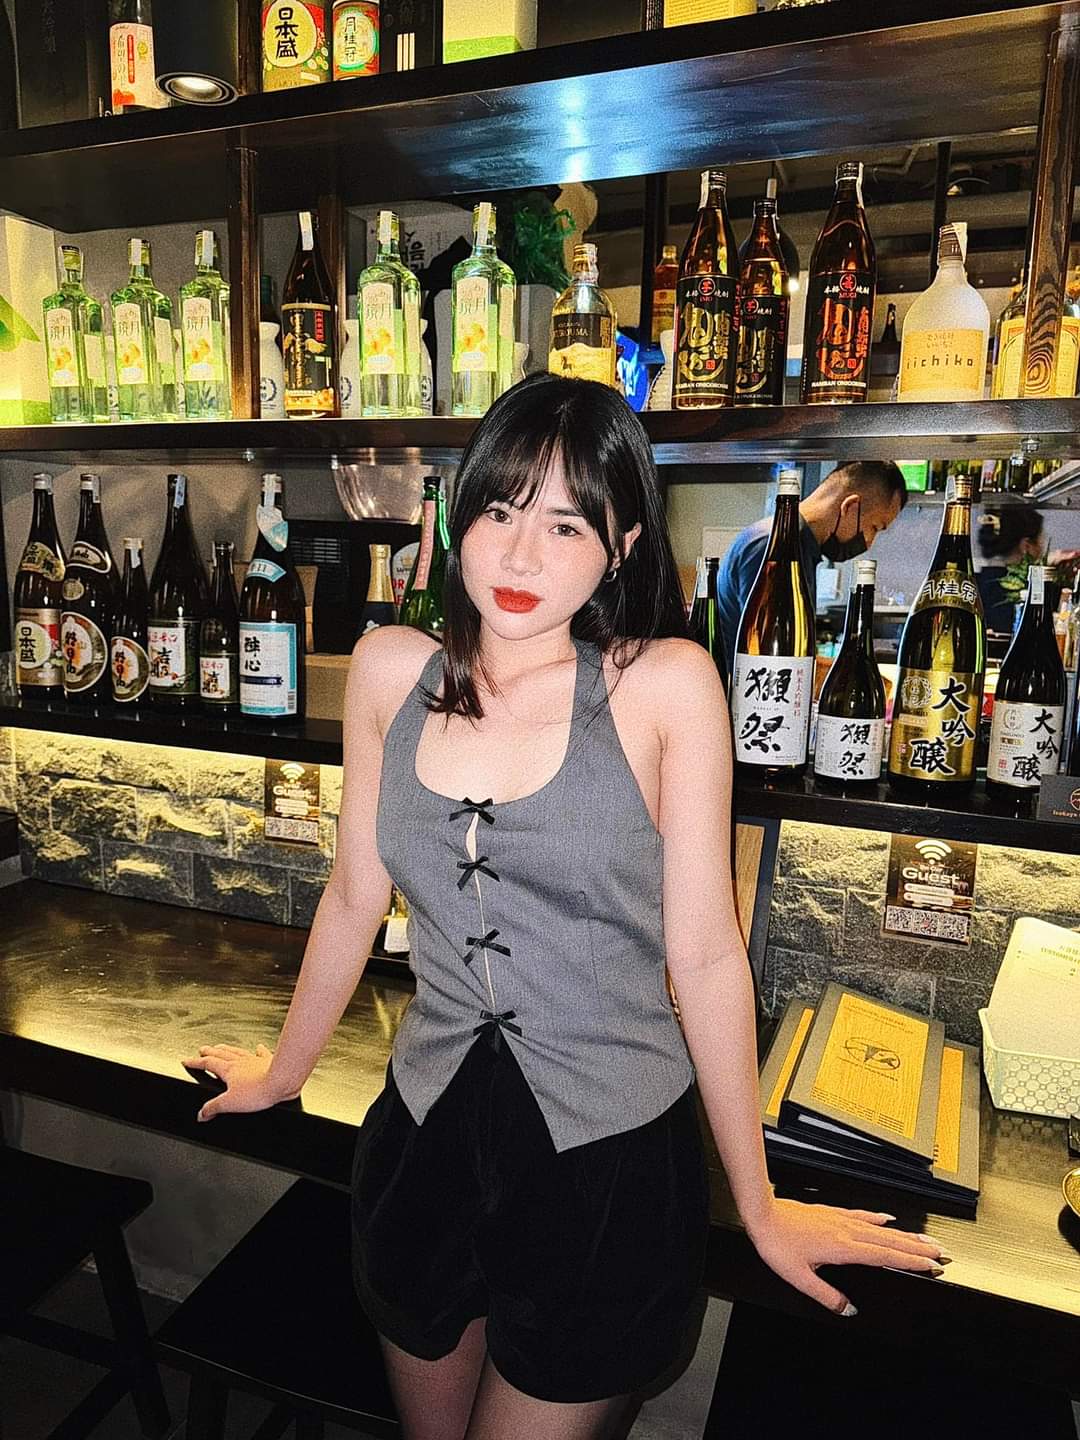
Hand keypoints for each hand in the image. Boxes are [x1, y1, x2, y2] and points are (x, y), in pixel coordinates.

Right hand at [181, 1043, 298, 1121]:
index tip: (187, 1060)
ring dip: (227, 1049)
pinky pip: (261, 1053)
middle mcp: (240, 1062)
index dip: (196, 1062)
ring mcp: (255, 1060)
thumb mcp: (230, 1103)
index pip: (208, 1064)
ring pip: (237, 1052)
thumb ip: (213, 1108)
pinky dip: (258, 1050)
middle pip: (221, 1054)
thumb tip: (201, 1114)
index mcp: (229, 1070)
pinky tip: (258, 1047)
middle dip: (210, 1052)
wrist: (282, 1080)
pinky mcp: (269, 1062)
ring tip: (221, 1046)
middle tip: (202, 1049)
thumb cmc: (259, 1091)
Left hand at [745, 1197, 948, 1315]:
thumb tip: (849, 1310)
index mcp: (842, 1249)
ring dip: (904, 1234)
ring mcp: (840, 1220)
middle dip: (916, 1248)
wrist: (763, 1215)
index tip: (931, 1264)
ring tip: (924, 1239)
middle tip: (940, 1252)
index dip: (910, 1261)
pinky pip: (861, 1215)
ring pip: (880, 1228)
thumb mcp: (800, 1279)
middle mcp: (845, 1231)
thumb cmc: (777, 1243)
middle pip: (889, 1241)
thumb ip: (827, 1296)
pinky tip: (886, 1218)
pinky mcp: (831, 1213)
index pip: (885, 1256)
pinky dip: (877, 1218)